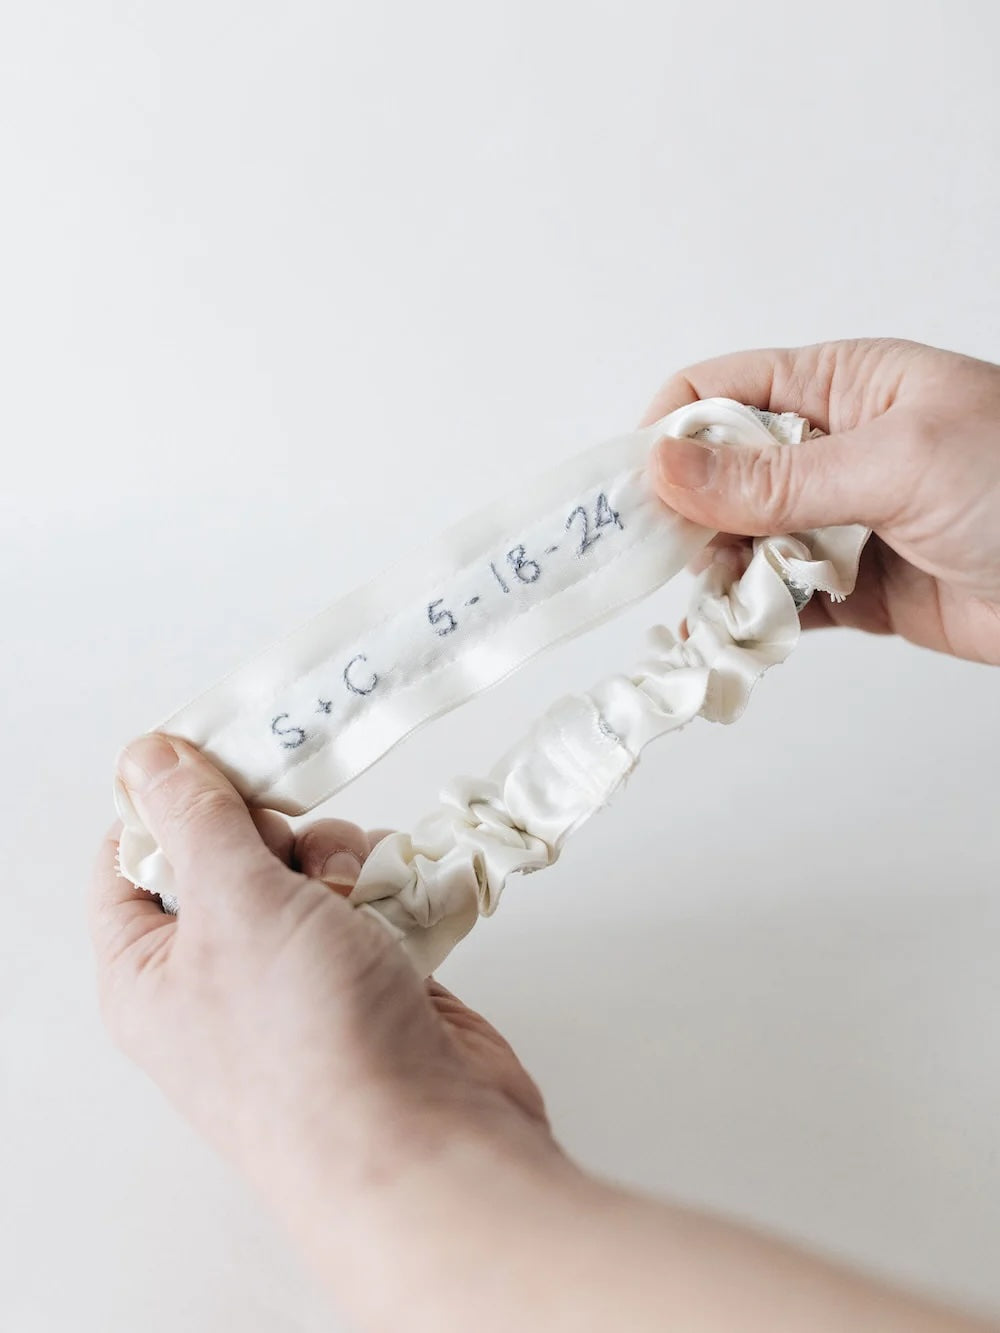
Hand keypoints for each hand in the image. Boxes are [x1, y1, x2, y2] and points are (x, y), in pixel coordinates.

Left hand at [89, 734, 555, 1284]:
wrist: (422, 1142)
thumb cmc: (308, 1044)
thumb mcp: (233, 904)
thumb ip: (195, 816)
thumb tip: (147, 756)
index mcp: (149, 968)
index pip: (134, 853)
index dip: (174, 799)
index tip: (222, 758)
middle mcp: (217, 972)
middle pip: (231, 848)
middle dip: (276, 831)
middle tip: (298, 853)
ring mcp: (296, 977)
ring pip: (309, 867)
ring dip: (341, 858)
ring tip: (358, 896)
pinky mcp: (367, 976)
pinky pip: (368, 897)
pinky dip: (386, 887)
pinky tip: (399, 904)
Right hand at [643, 339, 999, 663]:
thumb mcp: (896, 464)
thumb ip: (776, 479)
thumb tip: (665, 467)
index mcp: (844, 386)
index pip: (723, 391)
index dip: (671, 434)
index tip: (637, 490)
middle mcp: (834, 449)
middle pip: (721, 474)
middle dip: (691, 515)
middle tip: (679, 558)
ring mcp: (843, 521)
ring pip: (744, 543)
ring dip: (723, 574)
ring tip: (727, 601)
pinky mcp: (854, 589)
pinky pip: (781, 599)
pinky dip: (754, 619)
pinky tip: (737, 635)